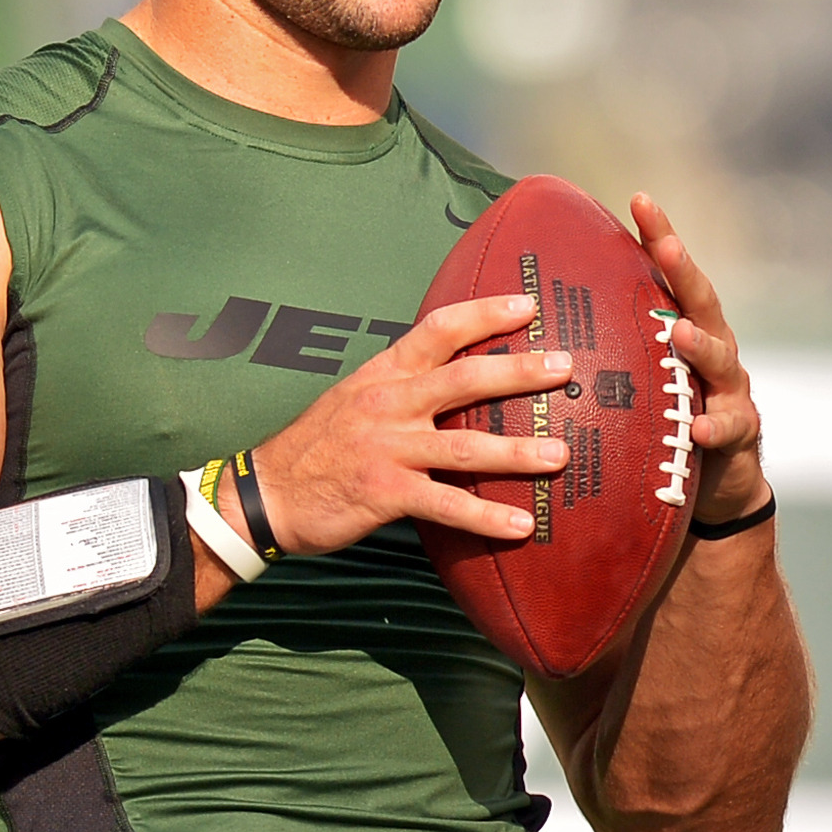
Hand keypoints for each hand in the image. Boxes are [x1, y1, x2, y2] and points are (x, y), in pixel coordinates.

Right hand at [245, 294, 577, 553]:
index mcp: (384, 375)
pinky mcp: (385, 492)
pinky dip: (486, 518)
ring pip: (464, 447)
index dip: (484, 313)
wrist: (266, 493)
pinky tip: (521, 526)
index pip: (439, 330)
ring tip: (561, 455)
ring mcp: (387, 448)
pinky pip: (446, 506)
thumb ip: (406, 384)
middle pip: (464, 379)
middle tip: (565, 367)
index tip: (527, 304)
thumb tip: (462, 376)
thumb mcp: (357, 397)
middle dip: (519, 371)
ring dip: (517, 452)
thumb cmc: (319, 446)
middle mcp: (389, 404)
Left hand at [630, 194, 767, 524]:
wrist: (712, 492)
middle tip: (665, 245)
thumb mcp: (631, 386)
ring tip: (680, 334)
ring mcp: (730, 390)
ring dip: (700, 345)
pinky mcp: (739, 434)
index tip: (640, 199)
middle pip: (701, 302)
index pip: (669, 276)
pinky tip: (700, 428)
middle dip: (684, 271)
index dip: (660, 236)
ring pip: (721, 359)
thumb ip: (598, 355)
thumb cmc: (658, 429)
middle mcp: (712, 351)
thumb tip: (523, 326)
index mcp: (683, 331)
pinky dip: (715, 425)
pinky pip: (729, 427)